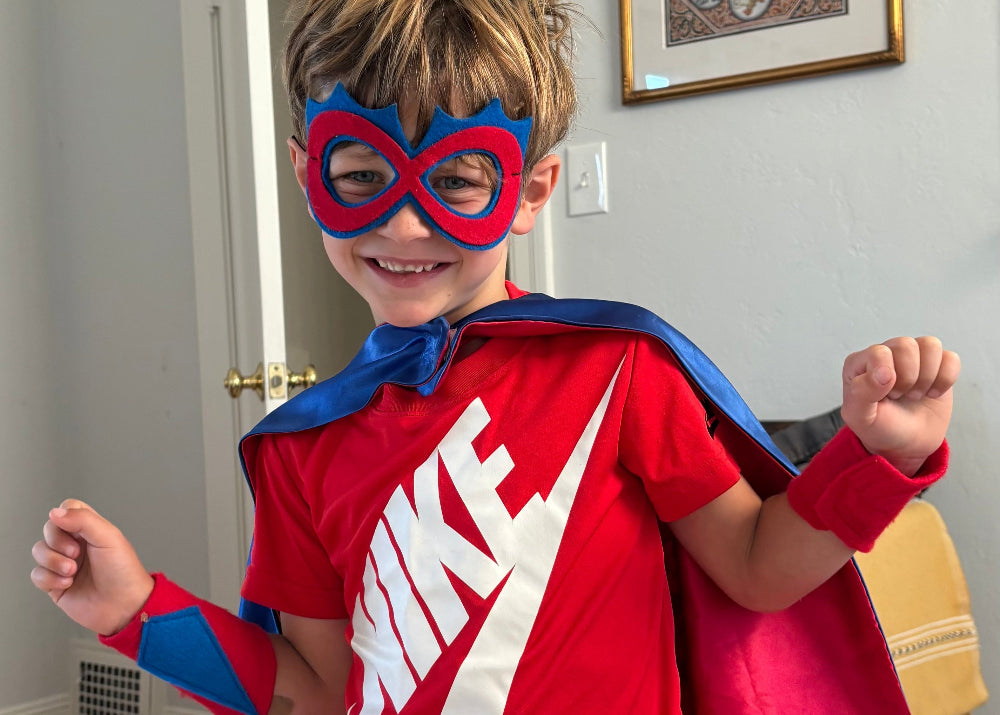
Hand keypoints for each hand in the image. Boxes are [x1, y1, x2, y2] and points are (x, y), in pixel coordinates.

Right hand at [30, 499, 153, 635]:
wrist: (123, 607)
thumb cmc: (124, 573)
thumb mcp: (108, 538)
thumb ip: (83, 520)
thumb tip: (55, 512)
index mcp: (91, 529)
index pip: (67, 509)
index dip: (65, 516)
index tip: (73, 529)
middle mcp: (76, 544)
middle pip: (49, 529)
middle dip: (58, 542)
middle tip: (76, 553)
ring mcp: (64, 563)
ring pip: (39, 551)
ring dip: (53, 561)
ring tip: (72, 571)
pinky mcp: (54, 583)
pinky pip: (36, 574)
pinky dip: (49, 579)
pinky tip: (67, 583)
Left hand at [841, 336, 959, 475]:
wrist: (905, 445)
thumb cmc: (878, 428)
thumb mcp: (860, 417)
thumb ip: (862, 392)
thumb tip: (886, 373)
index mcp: (859, 363)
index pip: (879, 352)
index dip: (888, 376)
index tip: (887, 396)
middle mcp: (885, 353)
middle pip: (906, 345)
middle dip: (908, 378)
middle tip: (901, 396)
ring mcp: (912, 357)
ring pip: (930, 345)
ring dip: (927, 376)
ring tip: (915, 394)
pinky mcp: (936, 366)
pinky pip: (951, 358)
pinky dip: (946, 379)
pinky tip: (932, 393)